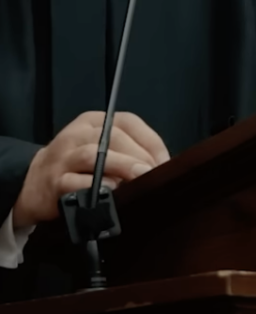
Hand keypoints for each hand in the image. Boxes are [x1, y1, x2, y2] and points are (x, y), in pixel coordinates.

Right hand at [12, 112, 169, 228]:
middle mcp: (78, 134)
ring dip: (122, 166)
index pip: (127, 121)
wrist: (31, 183)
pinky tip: (112, 192)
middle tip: (155, 172)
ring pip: (95, 155)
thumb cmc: (74, 165)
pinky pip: (77, 182)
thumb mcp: (98, 147)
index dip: (150, 140)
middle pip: (114, 137)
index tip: (165, 160)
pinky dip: (97, 186)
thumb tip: (159, 164)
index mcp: (94, 121)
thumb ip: (126, 150)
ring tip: (140, 178)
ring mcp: (64, 157)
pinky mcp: (54, 182)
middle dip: (139, 155)